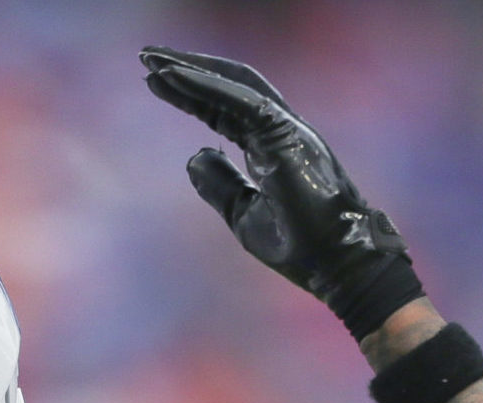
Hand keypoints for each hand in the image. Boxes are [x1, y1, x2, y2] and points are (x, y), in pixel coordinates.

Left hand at [139, 46, 420, 337]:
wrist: (336, 266)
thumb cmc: (300, 246)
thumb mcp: (243, 214)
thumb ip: (220, 184)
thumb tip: (195, 156)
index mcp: (273, 144)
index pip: (226, 108)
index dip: (192, 93)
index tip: (155, 81)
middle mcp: (281, 128)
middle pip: (229, 85)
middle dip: (188, 68)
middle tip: (147, 57)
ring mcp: (286, 128)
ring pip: (233, 84)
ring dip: (191, 70)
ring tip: (152, 59)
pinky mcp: (285, 134)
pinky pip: (239, 100)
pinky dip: (205, 86)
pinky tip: (173, 76)